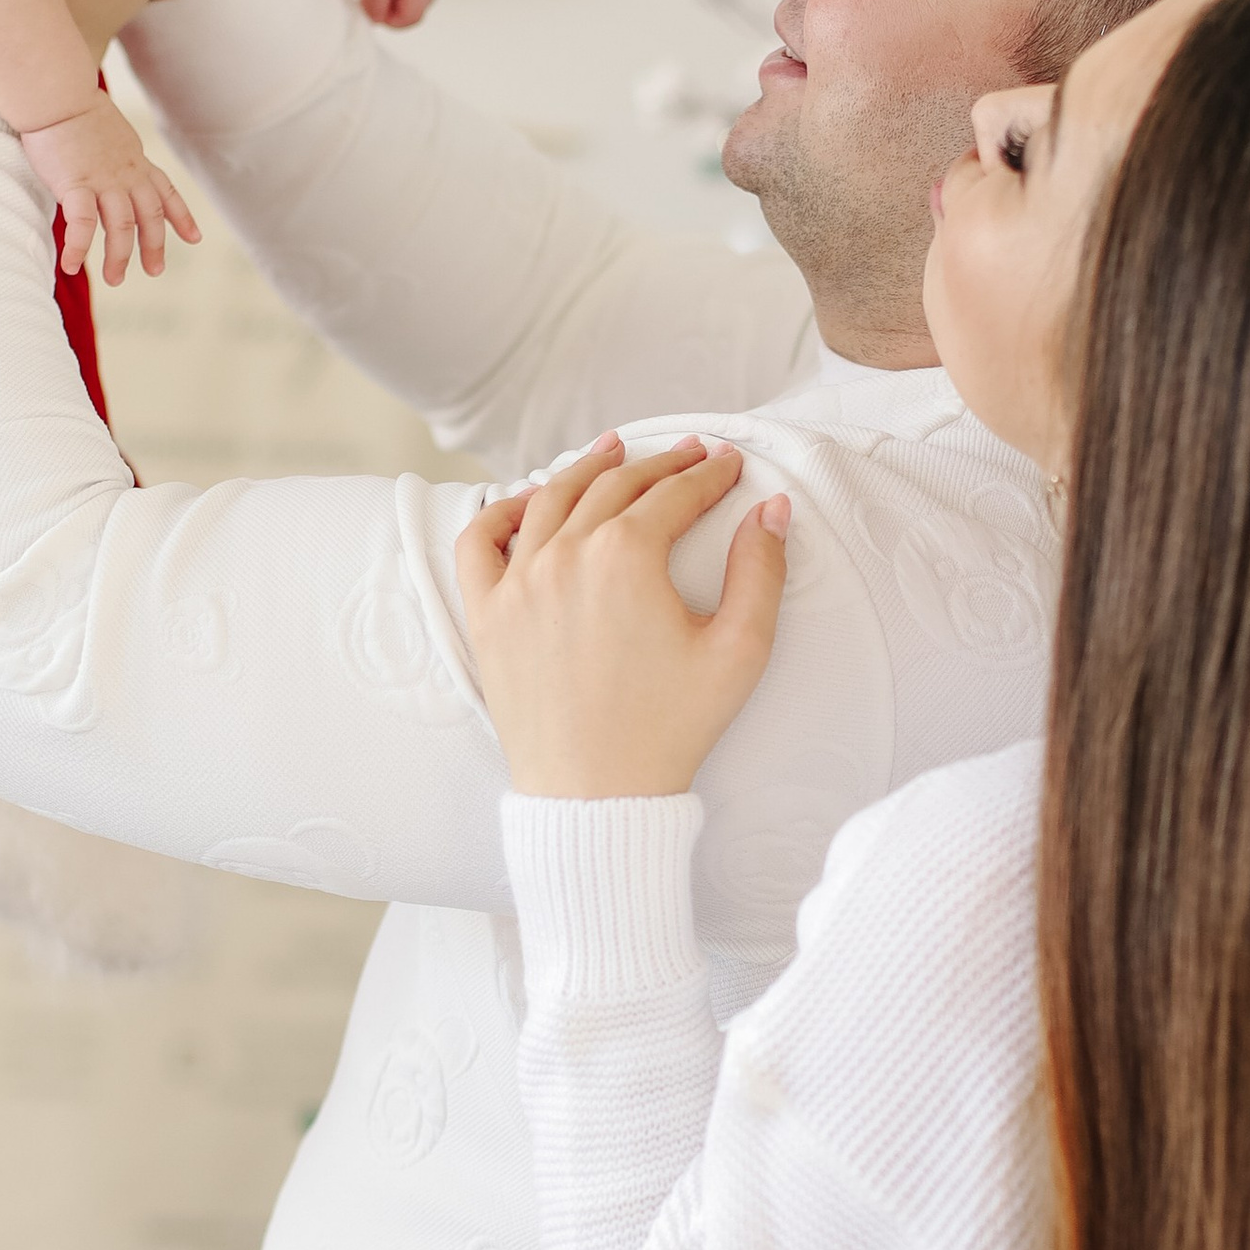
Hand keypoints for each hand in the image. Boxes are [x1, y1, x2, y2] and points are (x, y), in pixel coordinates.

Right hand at [17, 92, 204, 285]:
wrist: (58, 92)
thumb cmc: (73, 106)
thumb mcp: (109, 130)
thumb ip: (113, 152)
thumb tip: (104, 159)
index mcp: (135, 160)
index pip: (165, 192)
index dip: (182, 217)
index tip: (195, 238)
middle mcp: (126, 174)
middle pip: (149, 216)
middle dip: (154, 246)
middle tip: (154, 271)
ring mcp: (103, 181)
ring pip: (121, 227)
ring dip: (119, 256)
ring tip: (115, 279)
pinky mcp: (76, 184)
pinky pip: (81, 224)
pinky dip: (79, 247)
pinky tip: (71, 266)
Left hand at [456, 436, 790, 797]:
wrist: (596, 798)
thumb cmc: (669, 731)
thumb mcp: (739, 651)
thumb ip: (761, 571)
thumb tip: (770, 510)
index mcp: (626, 557)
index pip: (674, 496)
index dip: (708, 476)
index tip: (729, 466)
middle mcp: (563, 556)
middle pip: (614, 486)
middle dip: (658, 465)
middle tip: (687, 456)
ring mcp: (516, 583)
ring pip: (549, 499)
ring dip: (586, 469)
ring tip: (612, 450)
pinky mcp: (486, 616)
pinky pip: (480, 543)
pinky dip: (500, 511)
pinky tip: (526, 501)